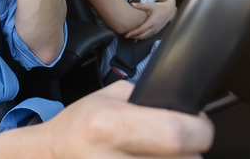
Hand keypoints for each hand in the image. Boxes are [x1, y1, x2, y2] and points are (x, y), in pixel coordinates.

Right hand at [45, 81, 213, 157]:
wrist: (49, 155)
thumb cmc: (77, 126)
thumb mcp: (108, 97)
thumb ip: (147, 99)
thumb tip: (185, 107)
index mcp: (110, 125)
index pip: (175, 134)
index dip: (200, 130)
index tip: (201, 126)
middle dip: (193, 151)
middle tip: (185, 143)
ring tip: (161, 153)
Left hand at [124, 0, 175, 39]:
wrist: (170, 11)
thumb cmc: (160, 8)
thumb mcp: (150, 5)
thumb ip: (140, 5)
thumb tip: (131, 4)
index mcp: (152, 22)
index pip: (141, 30)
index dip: (133, 33)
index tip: (126, 34)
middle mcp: (154, 28)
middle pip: (142, 36)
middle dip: (133, 37)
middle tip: (125, 35)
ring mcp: (155, 31)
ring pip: (145, 37)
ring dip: (137, 38)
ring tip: (130, 36)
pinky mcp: (156, 31)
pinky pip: (148, 36)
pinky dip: (141, 37)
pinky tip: (137, 35)